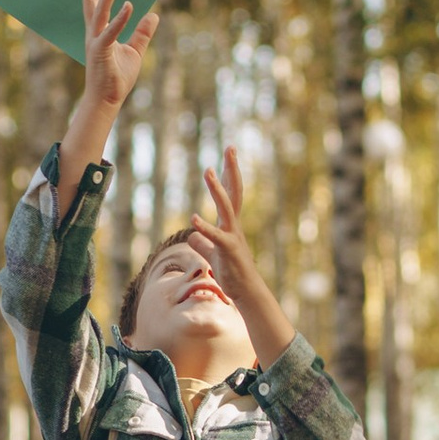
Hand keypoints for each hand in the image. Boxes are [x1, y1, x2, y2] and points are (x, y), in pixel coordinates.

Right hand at [74, 0, 159, 124]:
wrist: (107, 100)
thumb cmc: (117, 78)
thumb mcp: (135, 51)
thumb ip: (142, 33)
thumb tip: (154, 15)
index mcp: (99, 32)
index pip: (96, 3)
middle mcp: (94, 33)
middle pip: (91, 1)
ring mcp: (96, 41)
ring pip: (100, 11)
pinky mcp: (102, 51)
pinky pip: (111, 32)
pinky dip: (121, 19)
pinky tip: (130, 5)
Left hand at [191, 148, 295, 368]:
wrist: (246, 291)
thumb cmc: (231, 273)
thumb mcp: (213, 255)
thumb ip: (204, 243)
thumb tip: (192, 237)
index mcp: (230, 224)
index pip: (231, 194)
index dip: (228, 174)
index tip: (227, 154)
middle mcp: (234, 226)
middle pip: (235, 192)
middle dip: (232, 170)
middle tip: (230, 148)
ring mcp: (233, 237)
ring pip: (227, 208)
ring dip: (217, 189)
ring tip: (208, 171)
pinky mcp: (228, 251)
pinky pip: (216, 236)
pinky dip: (205, 228)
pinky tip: (193, 219)